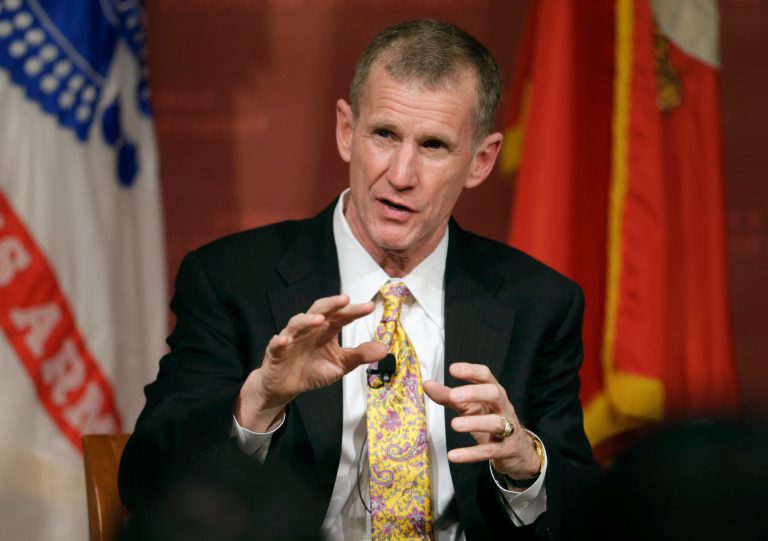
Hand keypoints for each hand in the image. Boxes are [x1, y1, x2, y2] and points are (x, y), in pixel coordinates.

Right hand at [236, 294, 386, 430]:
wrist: (287, 386)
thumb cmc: (313, 369)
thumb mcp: (340, 364)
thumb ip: (360, 355)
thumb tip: (384, 348)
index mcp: (326, 330)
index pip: (341, 316)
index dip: (354, 311)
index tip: (369, 307)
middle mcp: (309, 329)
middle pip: (319, 310)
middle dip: (331, 304)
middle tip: (344, 300)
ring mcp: (292, 339)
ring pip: (297, 323)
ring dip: (307, 320)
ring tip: (319, 319)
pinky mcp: (276, 352)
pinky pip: (276, 344)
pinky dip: (280, 341)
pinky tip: (285, 340)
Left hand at [423, 362, 540, 479]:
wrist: (516, 450)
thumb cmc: (489, 421)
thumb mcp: (470, 407)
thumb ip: (449, 396)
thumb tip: (427, 384)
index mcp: (493, 393)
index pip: (486, 376)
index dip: (471, 371)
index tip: (452, 369)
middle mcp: (503, 407)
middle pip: (495, 394)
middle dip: (475, 393)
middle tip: (453, 396)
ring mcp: (507, 428)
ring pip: (495, 422)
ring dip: (475, 422)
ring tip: (454, 425)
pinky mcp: (505, 449)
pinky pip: (489, 451)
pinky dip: (471, 454)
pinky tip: (453, 455)